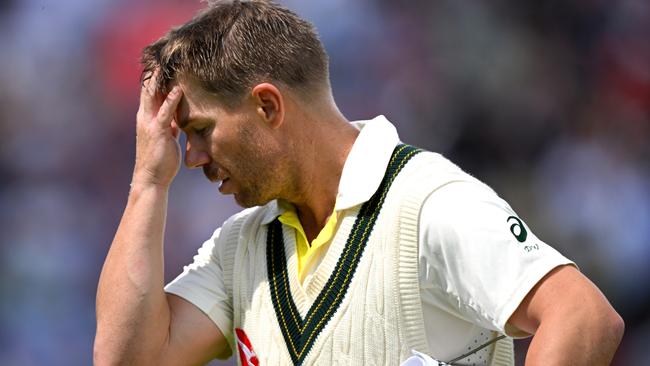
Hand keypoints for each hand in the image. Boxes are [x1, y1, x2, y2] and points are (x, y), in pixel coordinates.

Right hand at [133, 72, 183, 188]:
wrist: (151, 179)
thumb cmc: (160, 161)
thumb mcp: (166, 139)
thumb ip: (170, 126)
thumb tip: (177, 119)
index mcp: (147, 118)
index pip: (150, 93)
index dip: (155, 78)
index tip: (163, 63)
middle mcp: (145, 117)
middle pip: (148, 89)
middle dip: (154, 73)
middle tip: (162, 55)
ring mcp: (150, 123)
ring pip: (154, 96)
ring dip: (161, 80)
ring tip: (167, 64)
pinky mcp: (158, 131)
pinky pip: (165, 112)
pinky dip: (171, 99)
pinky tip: (178, 89)